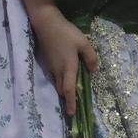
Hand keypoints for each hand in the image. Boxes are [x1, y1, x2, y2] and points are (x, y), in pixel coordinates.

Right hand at [27, 3, 97, 117]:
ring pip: (57, 82)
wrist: (45, 23)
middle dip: (67, 98)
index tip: (72, 114)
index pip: (69, 90)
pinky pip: (54, 75)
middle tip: (74, 104)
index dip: (71, 102)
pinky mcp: (47, 61)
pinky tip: (65, 74)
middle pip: (62, 89)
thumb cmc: (65, 33)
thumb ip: (90, 57)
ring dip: (63, 89)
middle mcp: (58, 70)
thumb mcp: (83, 42)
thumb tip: (92, 70)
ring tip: (70, 91)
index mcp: (68, 68)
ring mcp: (51, 66)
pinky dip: (60, 80)